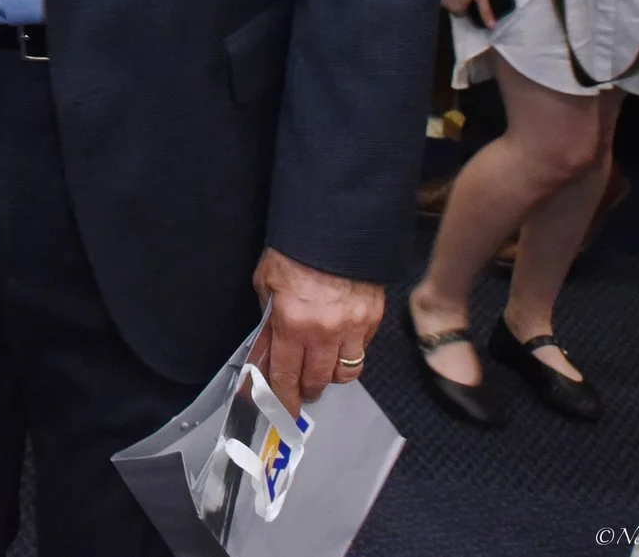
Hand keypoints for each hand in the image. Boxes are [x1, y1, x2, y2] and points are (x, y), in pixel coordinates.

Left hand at [251, 248, 383, 404]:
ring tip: (321, 367)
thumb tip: (269, 349)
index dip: (284, 398)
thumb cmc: (294, 253)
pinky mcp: (372, 320)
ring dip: (330, 375)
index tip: (282, 411)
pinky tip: (339, 343)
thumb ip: (269, 320)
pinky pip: (362, 351)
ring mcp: (353, 328)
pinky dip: (350, 354)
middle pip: (318, 381)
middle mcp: (325, 333)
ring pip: (345, 374)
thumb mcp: (266, 284)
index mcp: (293, 324)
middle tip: (300, 387)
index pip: (287, 375)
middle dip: (307, 388)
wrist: (334, 228)